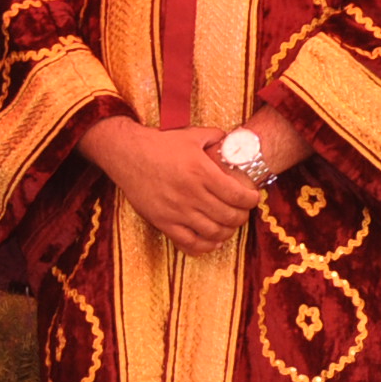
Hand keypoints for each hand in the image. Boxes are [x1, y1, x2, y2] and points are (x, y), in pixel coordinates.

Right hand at [78, 118, 263, 253]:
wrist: (127, 154)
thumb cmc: (160, 144)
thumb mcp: (192, 135)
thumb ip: (216, 137)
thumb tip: (235, 142)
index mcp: (201, 172)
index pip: (238, 196)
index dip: (251, 200)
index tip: (253, 198)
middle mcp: (191, 194)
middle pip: (229, 216)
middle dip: (242, 216)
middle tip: (242, 211)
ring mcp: (177, 211)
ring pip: (213, 232)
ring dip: (227, 231)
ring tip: (228, 225)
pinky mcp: (163, 222)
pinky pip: (189, 243)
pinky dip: (206, 246)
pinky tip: (213, 240)